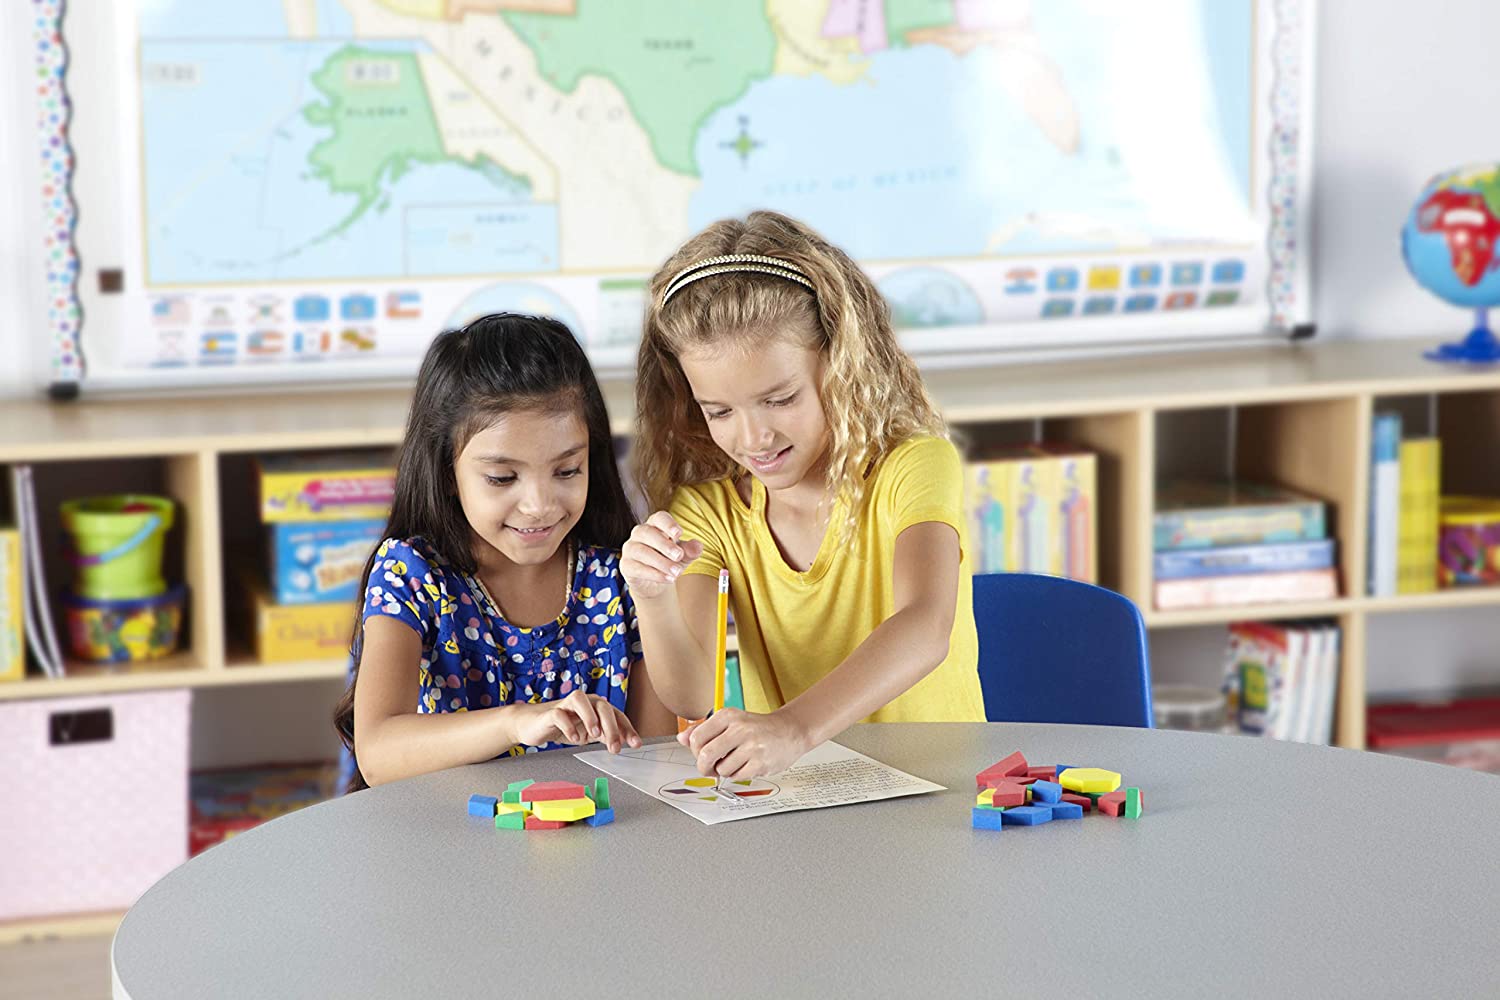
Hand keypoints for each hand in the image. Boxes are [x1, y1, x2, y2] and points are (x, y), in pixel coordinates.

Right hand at [513, 690, 641, 752]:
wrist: (534, 725)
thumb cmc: (564, 726)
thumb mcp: (589, 733)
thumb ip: (605, 735)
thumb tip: (622, 742)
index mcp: (596, 707)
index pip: (616, 714)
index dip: (627, 729)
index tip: (635, 744)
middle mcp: (584, 702)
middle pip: (603, 706)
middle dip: (612, 727)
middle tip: (615, 748)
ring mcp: (566, 705)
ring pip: (582, 700)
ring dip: (590, 717)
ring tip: (595, 735)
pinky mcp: (551, 712)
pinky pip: (560, 714)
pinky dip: (568, 725)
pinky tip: (573, 739)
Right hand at [620, 511, 703, 600]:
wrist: (656, 581)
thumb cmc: (669, 560)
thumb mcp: (683, 555)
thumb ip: (690, 550)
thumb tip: (698, 546)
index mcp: (655, 524)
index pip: (659, 518)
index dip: (668, 524)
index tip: (679, 533)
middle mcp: (639, 533)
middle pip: (647, 533)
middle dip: (664, 544)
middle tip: (679, 555)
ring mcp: (630, 549)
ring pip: (641, 552)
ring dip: (661, 562)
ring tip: (677, 572)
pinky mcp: (626, 565)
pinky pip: (637, 568)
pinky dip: (654, 574)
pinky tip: (668, 579)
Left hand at [678, 708, 810, 778]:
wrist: (789, 731)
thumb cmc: (757, 728)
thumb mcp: (730, 722)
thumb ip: (704, 729)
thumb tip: (681, 738)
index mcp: (728, 715)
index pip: (696, 738)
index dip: (694, 751)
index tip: (701, 753)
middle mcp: (739, 728)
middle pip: (705, 755)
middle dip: (704, 766)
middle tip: (709, 767)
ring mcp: (751, 746)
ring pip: (721, 769)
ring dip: (724, 771)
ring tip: (736, 761)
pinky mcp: (760, 762)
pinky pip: (737, 777)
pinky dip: (738, 775)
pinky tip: (747, 765)